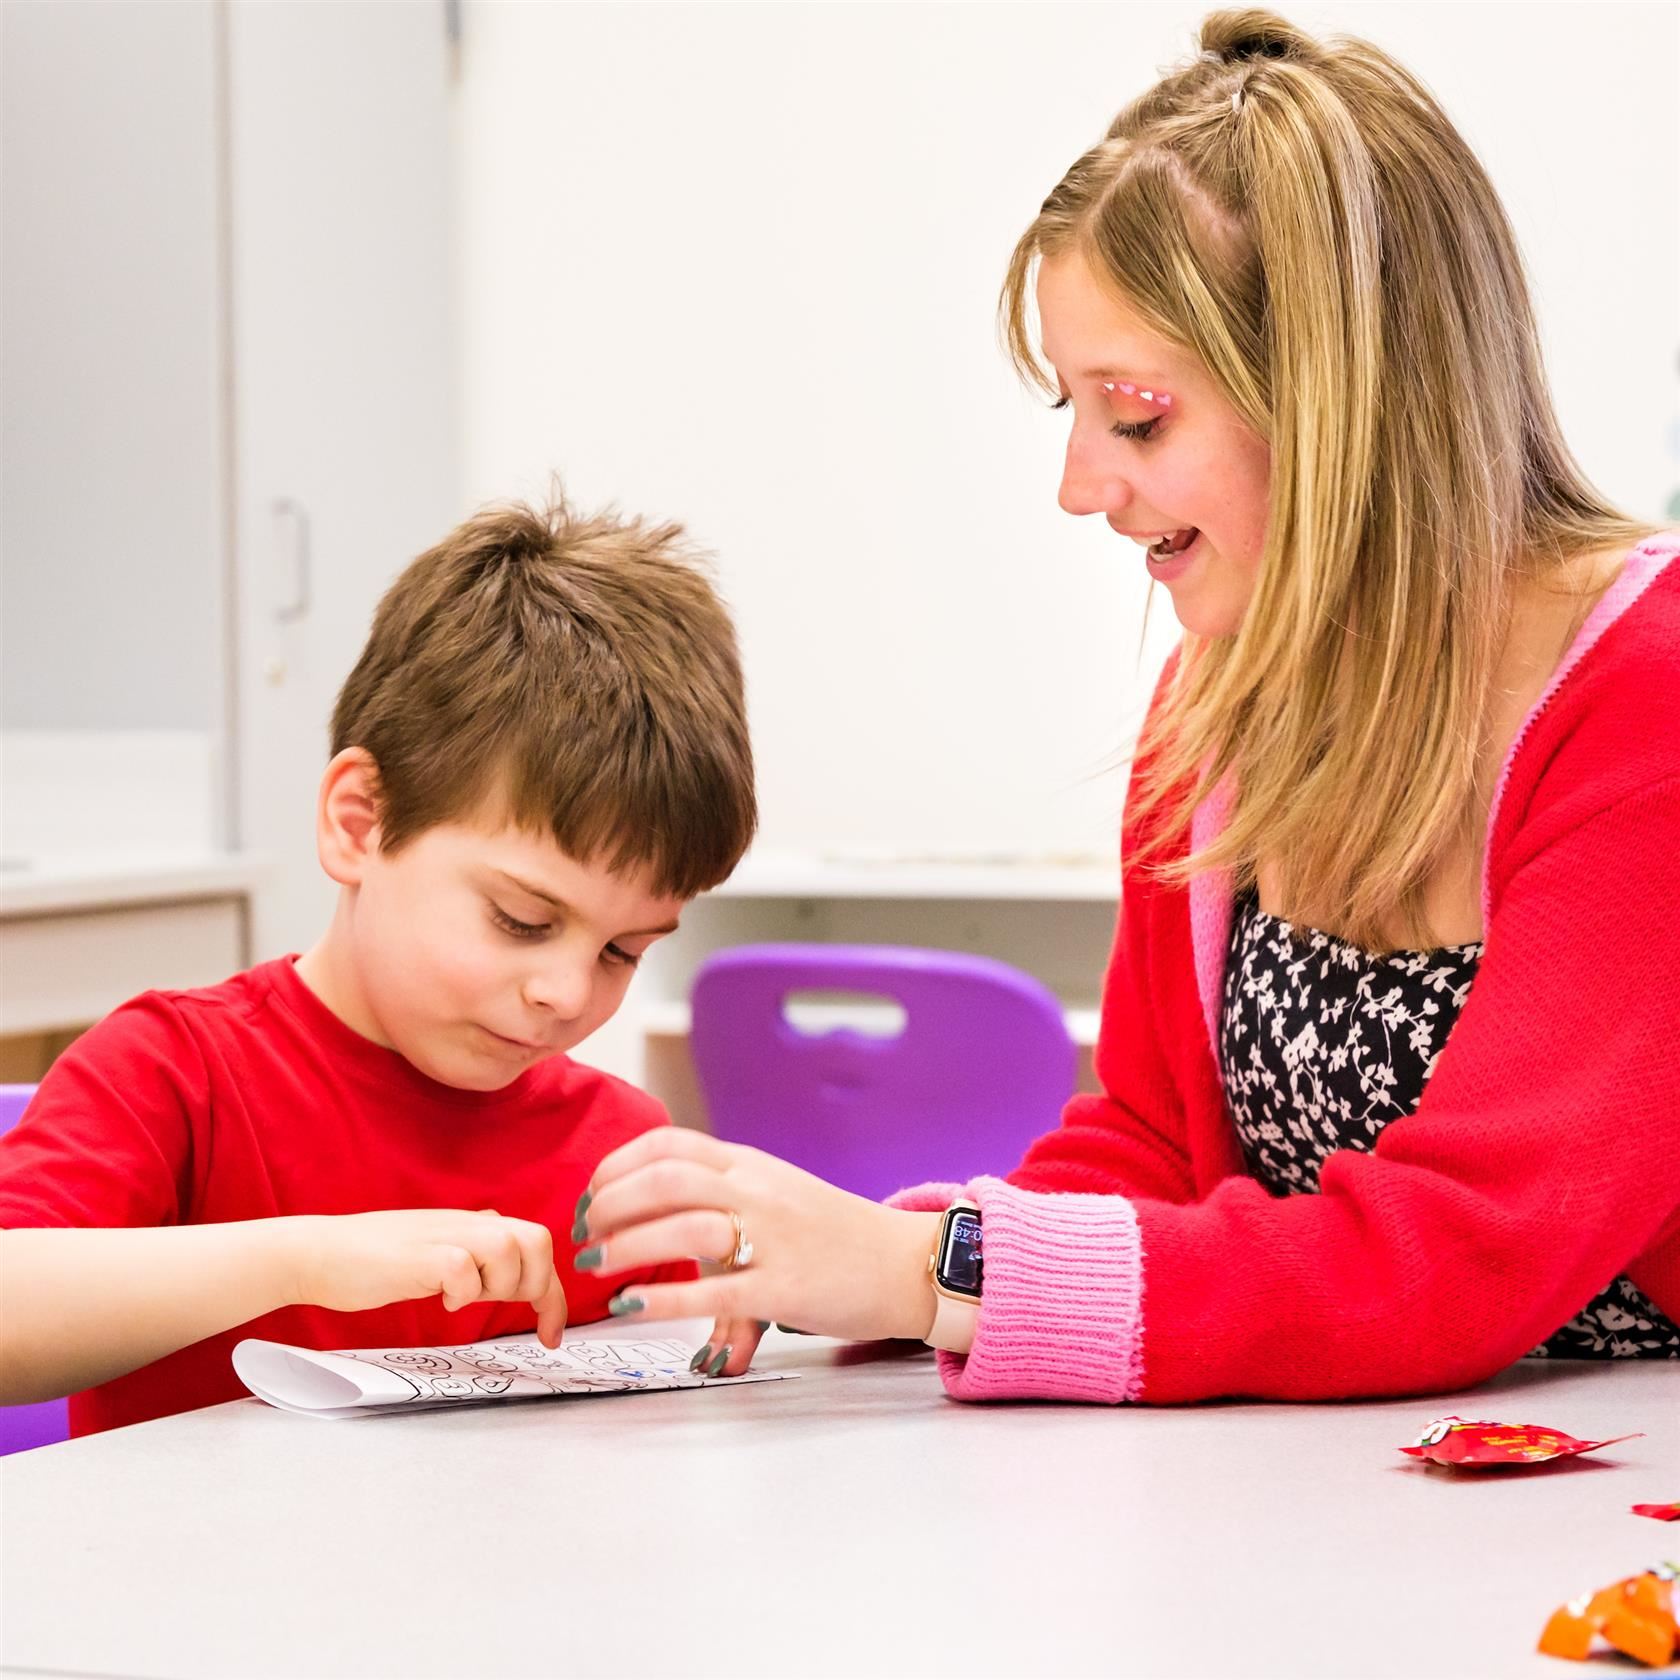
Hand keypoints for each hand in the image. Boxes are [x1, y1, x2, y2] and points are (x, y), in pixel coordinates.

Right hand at [289, 1209, 567, 1346]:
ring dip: (498, 1285)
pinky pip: (464, 1270)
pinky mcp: (421, 1256)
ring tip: (463, 1299)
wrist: (318, 1253)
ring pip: (509, 1249)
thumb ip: (473, 1249)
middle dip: (534, 1285)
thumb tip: (506, 1257)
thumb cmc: (374, 1260)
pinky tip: (441, 1300)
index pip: (538, 1245)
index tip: (551, 1334)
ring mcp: (444, 1236)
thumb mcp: (437, 1249)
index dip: (554, 1293)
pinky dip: (462, 1292)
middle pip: (538, 1240)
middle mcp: (466, 1224)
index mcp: (474, 1225)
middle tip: (500, 1308)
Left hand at [577, 1130, 940, 1374]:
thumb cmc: (833, 1234)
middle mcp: (757, 1192)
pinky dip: (665, 1300)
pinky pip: (716, 1292)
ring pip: (685, 1228)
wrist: (902, 1262)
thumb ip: (719, 1205)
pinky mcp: (785, 1288)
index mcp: (750, 1165)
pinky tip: (632, 1308)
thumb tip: (659, 1232)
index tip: (592, 1192)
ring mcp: (773, 1238)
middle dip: (611, 1203)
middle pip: (667, 1179)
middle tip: (585, 1232)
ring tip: (597, 1266)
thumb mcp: (775, 1199)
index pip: (669, 1145)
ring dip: (628, 1245)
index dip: (618, 1165)